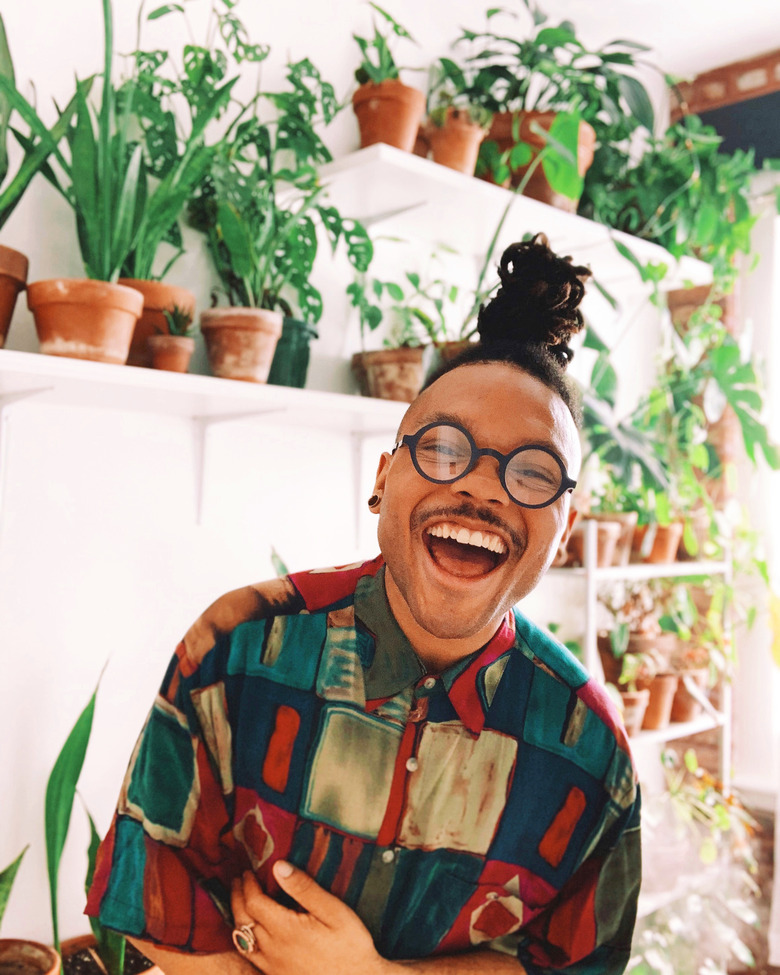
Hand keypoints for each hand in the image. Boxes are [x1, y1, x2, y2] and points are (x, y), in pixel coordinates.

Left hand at [231, 861, 389, 974]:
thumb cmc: (350, 946)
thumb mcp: (333, 911)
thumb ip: (304, 888)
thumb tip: (279, 866)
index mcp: (285, 929)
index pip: (253, 903)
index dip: (247, 885)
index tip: (248, 871)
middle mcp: (272, 950)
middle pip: (242, 920)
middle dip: (237, 897)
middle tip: (239, 880)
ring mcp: (272, 967)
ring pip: (241, 940)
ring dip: (237, 917)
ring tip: (240, 901)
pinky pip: (250, 956)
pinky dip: (242, 938)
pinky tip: (249, 932)